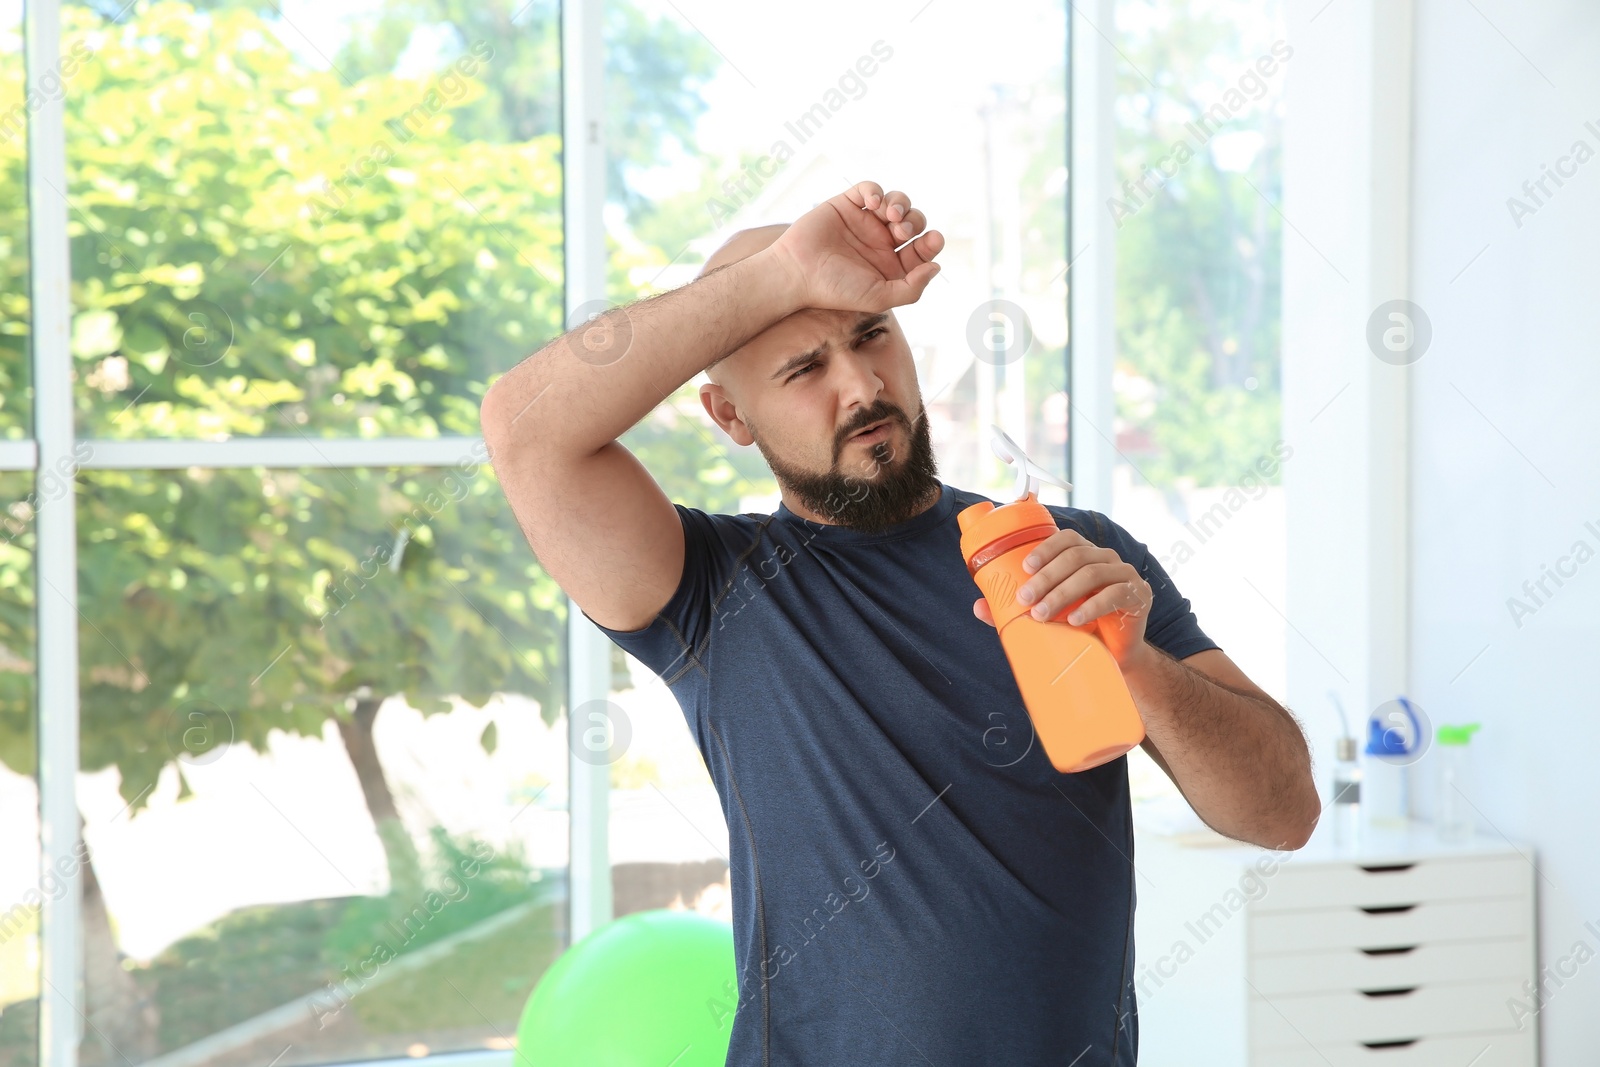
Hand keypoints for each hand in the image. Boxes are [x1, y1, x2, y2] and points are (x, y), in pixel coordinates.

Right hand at [764, 180, 943, 311]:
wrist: (797, 273)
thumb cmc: (835, 290)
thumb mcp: (879, 297)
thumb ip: (912, 288)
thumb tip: (936, 266)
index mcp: (891, 265)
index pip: (922, 248)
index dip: (931, 242)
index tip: (931, 240)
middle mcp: (880, 242)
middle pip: (913, 222)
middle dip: (915, 221)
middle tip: (900, 231)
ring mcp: (864, 222)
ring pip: (896, 202)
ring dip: (901, 203)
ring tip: (890, 215)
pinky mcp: (846, 205)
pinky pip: (869, 189)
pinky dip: (876, 190)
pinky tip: (873, 203)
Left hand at [970, 527, 1154, 667]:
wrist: (1117, 656)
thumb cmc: (1081, 628)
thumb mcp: (1049, 615)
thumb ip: (1017, 608)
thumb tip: (978, 607)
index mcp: (1085, 555)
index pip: (1066, 539)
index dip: (1045, 548)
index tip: (1024, 568)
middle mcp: (1106, 558)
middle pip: (1075, 556)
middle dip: (1046, 577)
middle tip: (1025, 599)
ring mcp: (1125, 575)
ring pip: (1092, 573)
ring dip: (1063, 592)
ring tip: (1041, 613)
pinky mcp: (1138, 595)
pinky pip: (1114, 594)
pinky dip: (1091, 607)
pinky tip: (1075, 620)